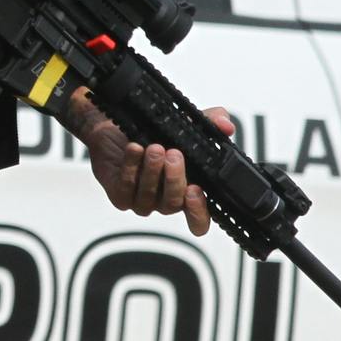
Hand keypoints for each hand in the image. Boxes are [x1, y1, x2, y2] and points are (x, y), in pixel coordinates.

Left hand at [68, 88, 237, 236]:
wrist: (113, 127)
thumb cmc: (152, 132)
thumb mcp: (187, 123)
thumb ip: (212, 121)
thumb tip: (226, 126)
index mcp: (186, 191)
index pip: (198, 219)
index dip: (198, 213)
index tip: (196, 191)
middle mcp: (164, 200)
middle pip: (174, 204)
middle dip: (175, 179)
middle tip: (174, 155)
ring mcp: (142, 200)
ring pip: (149, 198)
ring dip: (152, 171)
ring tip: (154, 148)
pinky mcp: (119, 195)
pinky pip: (126, 188)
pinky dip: (131, 168)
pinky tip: (134, 149)